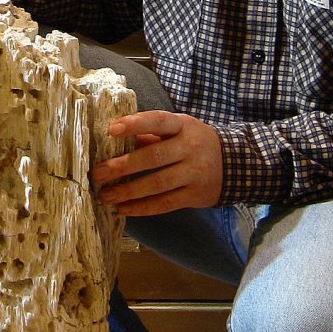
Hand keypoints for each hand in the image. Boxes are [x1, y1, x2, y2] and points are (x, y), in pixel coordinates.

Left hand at [94, 110, 223, 215]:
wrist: (234, 163)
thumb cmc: (194, 142)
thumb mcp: (178, 130)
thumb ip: (150, 134)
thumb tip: (116, 140)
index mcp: (183, 125)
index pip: (158, 121)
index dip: (135, 124)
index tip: (111, 129)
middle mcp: (189, 148)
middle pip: (154, 157)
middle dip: (123, 166)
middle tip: (98, 173)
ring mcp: (194, 173)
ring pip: (157, 184)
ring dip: (128, 191)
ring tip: (106, 196)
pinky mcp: (194, 195)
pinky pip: (165, 203)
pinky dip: (143, 208)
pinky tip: (124, 209)